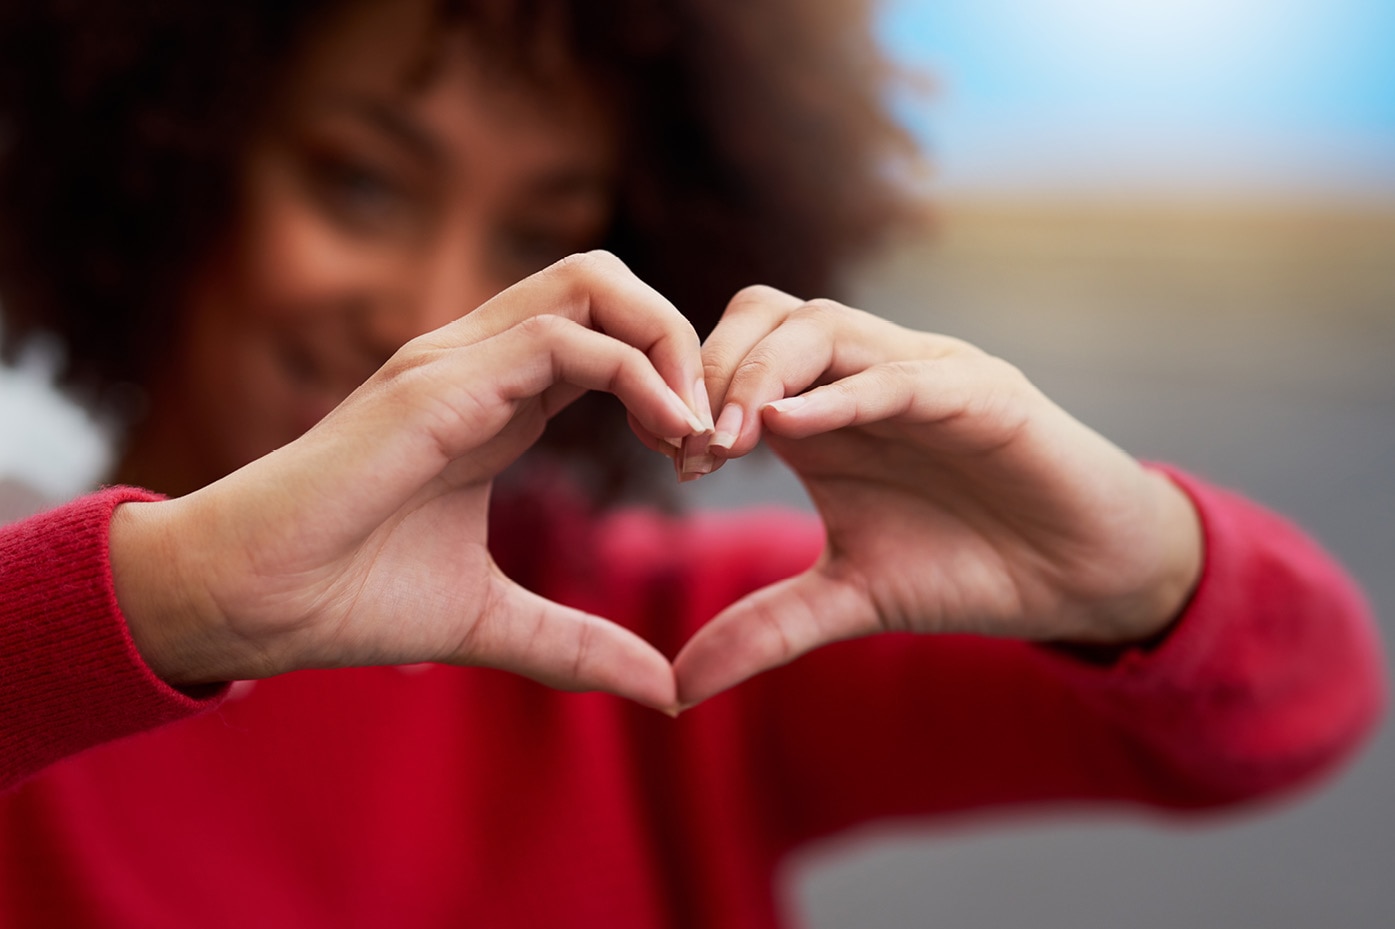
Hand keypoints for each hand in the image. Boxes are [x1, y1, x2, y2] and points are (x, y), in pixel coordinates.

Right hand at [109, 252, 710, 711]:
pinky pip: (563, 339)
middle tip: (711, 433)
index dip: (670, 382)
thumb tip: (662, 689)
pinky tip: (669, 438)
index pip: (606, 336)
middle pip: (607, 281)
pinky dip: (637, 374)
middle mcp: (479, 362)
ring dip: (668, 346)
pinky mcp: (438, 384)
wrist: (251, 602)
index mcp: (495, 400)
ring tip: (697, 433)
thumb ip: (578, 644)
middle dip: (681, 340)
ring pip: (593, 283)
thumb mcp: (493, 620)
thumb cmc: (348, 597)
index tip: (700, 463)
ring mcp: (456, 362)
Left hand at [672, 286, 1202, 704]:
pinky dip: (843, 393)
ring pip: (823, 327)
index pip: (737, 356)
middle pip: (766, 316)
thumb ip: (765, 628)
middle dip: (713, 371)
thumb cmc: (966, 568)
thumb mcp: (849, 600)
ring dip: (761, 374)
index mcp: (825, 411)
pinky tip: (791, 425)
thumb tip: (677, 690)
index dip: (691, 395)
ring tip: (727, 440)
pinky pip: (902, 375)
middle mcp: (865, 376)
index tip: (669, 459)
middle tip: (689, 447)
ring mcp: (923, 374)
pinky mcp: (982, 392)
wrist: (1081, 578)